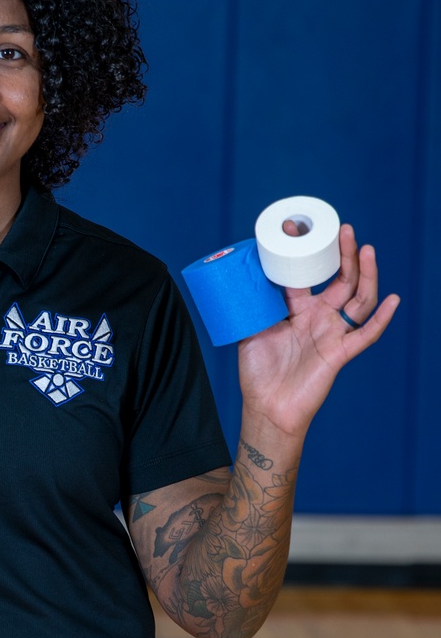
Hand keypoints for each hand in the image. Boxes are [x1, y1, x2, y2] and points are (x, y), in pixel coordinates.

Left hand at [237, 223, 399, 441]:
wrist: (266, 408)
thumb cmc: (258, 373)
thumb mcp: (251, 330)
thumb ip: (254, 306)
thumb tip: (245, 275)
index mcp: (299, 311)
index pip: (309, 276)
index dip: (308, 254)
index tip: (299, 229)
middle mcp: (320, 319)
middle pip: (342, 281)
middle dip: (346, 255)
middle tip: (344, 230)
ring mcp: (332, 335)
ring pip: (358, 300)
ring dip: (366, 275)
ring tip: (367, 249)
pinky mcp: (339, 355)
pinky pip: (365, 336)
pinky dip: (381, 319)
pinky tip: (392, 301)